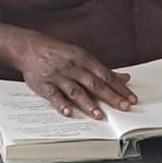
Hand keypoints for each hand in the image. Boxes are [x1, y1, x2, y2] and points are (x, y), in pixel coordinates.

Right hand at [13, 34, 137, 118]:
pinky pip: (54, 95)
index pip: (106, 75)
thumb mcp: (82, 56)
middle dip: (111, 96)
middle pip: (94, 83)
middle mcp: (73, 67)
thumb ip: (103, 70)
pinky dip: (61, 104)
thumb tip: (124, 78)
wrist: (29, 47)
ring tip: (99, 115)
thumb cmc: (58, 53)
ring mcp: (58, 76)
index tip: (131, 98)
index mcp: (84, 59)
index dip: (119, 88)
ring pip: (76, 90)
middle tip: (124, 107)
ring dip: (88, 103)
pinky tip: (69, 112)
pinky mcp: (44, 84)